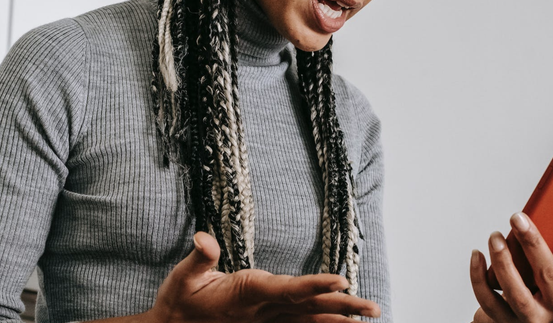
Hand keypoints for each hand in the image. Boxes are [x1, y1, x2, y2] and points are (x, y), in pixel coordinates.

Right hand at [144, 232, 379, 322]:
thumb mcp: (183, 277)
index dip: (316, 285)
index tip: (342, 280)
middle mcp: (262, 310)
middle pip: (309, 308)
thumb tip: (203, 237)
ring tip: (369, 316)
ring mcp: (265, 320)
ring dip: (340, 318)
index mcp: (247, 294)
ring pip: (309, 319)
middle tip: (373, 308)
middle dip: (343, 307)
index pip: (288, 290)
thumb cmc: (179, 301)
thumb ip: (199, 258)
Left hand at [469, 190, 552, 322]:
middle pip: (547, 274)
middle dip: (532, 243)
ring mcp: (532, 317)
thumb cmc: (540, 292)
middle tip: (517, 217)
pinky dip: (479, 277)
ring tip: (494, 237)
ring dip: (503, 261)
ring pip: (516, 291)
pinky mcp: (505, 321)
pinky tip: (476, 255)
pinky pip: (488, 299)